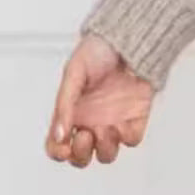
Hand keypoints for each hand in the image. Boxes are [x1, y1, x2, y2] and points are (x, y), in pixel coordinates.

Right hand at [44, 34, 154, 167]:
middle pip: (82, 157)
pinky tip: (122, 124)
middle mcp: (91, 121)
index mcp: (71, 113)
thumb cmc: (99, 50)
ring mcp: (114, 121)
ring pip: (107, 153)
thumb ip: (64, 104)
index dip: (58, 152)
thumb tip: (59, 135)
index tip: (64, 145)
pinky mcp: (136, 117)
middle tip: (85, 135)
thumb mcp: (74, 72)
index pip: (57, 145)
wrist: (130, 37)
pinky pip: (132, 139)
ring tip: (105, 129)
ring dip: (104, 148)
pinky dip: (127, 137)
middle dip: (81, 155)